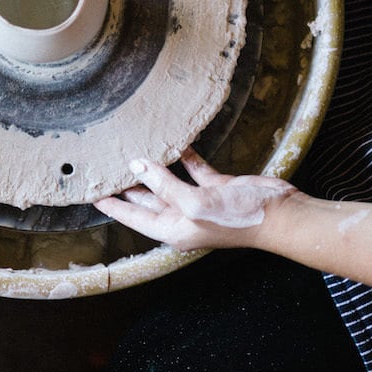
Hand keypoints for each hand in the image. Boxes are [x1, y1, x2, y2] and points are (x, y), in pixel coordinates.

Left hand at [94, 148, 296, 250]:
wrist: (279, 215)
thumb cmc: (237, 218)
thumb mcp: (193, 203)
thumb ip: (163, 184)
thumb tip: (137, 164)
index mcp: (174, 229)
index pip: (134, 217)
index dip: (113, 207)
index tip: (92, 196)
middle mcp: (183, 217)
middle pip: (147, 200)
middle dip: (128, 186)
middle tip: (106, 169)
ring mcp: (200, 202)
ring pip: (168, 183)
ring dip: (154, 168)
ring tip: (133, 151)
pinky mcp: (216, 188)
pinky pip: (194, 170)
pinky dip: (184, 157)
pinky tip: (175, 142)